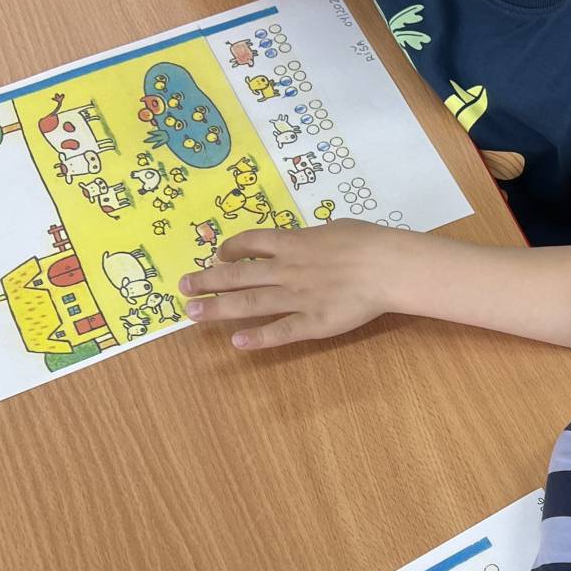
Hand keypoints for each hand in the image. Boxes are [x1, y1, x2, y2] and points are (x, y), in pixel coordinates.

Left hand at [181, 222, 402, 349]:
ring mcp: (296, 298)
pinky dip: (257, 337)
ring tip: (192, 314)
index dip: (229, 250)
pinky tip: (237, 342)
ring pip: (249, 303)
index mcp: (292, 243)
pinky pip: (280, 331)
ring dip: (218, 309)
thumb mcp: (334, 228)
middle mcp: (286, 270)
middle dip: (207, 281)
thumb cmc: (368, 241)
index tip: (216, 256)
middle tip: (183, 287)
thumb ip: (314, 238)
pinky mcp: (312, 323)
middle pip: (237, 275)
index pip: (249, 244)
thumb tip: (307, 240)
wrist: (387, 265)